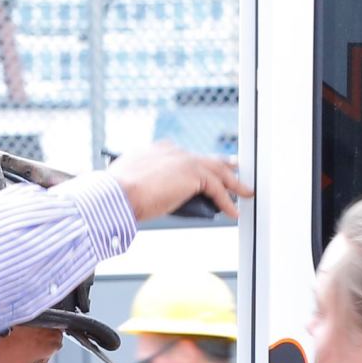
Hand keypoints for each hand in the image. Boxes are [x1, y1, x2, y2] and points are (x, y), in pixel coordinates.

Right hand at [108, 142, 251, 223]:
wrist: (116, 195)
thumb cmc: (117, 195)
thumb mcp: (134, 184)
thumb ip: (149, 183)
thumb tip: (159, 197)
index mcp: (157, 150)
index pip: (184, 155)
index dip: (198, 164)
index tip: (206, 170)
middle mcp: (173, 151)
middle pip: (206, 159)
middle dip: (224, 164)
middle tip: (236, 168)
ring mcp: (184, 160)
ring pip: (218, 172)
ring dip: (234, 183)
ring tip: (245, 192)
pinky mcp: (193, 174)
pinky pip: (217, 189)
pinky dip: (226, 201)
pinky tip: (233, 212)